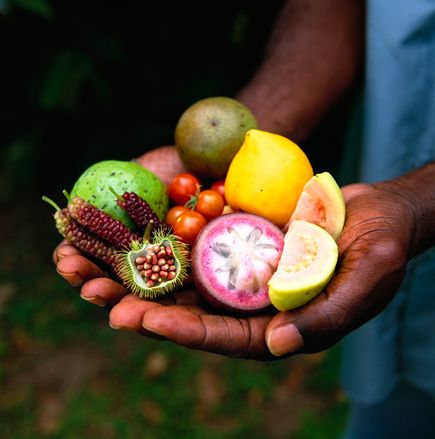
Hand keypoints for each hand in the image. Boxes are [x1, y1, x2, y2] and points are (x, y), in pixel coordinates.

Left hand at [54, 180, 415, 359]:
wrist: (379, 212)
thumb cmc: (383, 247)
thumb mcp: (369, 278)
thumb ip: (328, 314)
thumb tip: (280, 343)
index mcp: (281, 325)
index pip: (227, 336)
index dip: (185, 331)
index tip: (143, 322)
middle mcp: (254, 303)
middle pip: (194, 311)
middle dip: (145, 307)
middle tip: (99, 300)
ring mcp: (243, 271)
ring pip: (186, 279)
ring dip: (142, 275)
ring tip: (94, 271)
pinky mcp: (238, 241)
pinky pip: (197, 242)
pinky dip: (165, 239)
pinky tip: (132, 231)